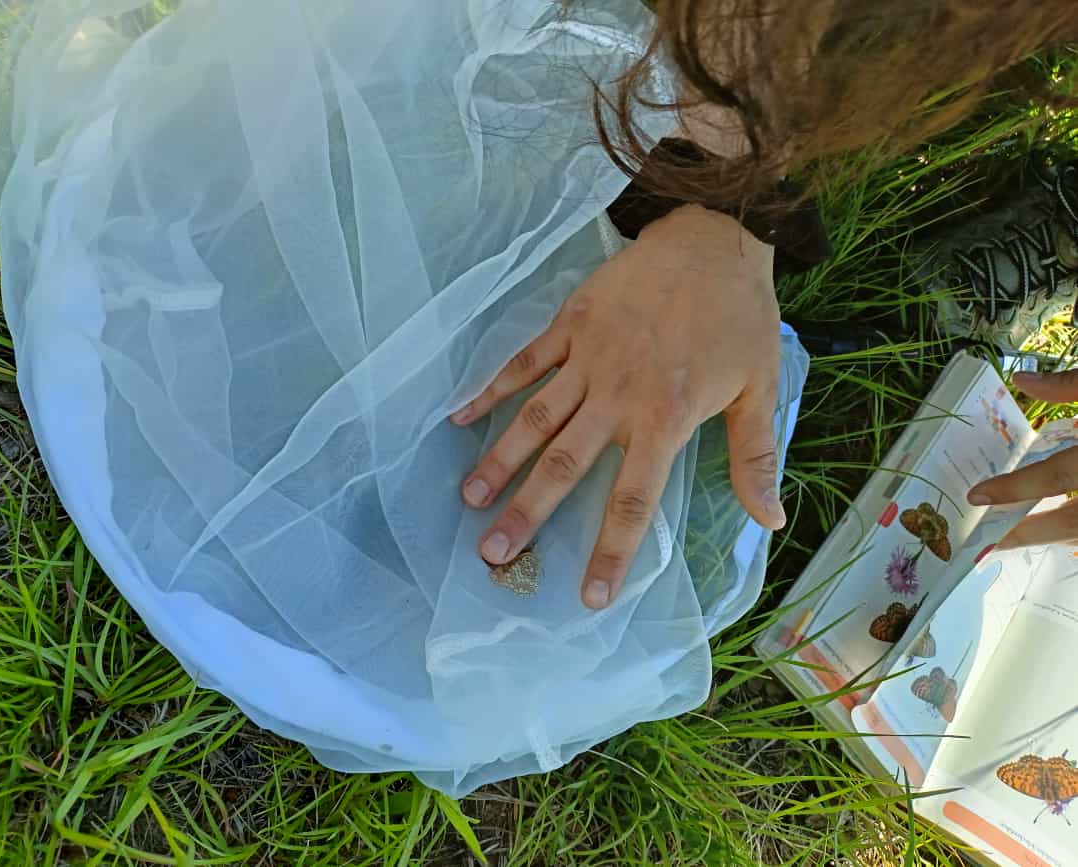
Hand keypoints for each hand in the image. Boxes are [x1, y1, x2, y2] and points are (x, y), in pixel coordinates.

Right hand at [451, 204, 786, 609]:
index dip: (610, 552)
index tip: (587, 595)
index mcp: (665, 419)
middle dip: (528, 514)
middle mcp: (618, 396)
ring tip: (470, 501)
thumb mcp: (760, 389)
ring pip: (535, 419)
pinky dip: (491, 390)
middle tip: (493, 555)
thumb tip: (770, 521)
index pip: (633, 500)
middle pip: (565, 466)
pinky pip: (524, 363)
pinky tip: (461, 418)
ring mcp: (588, 358)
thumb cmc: (739, 317)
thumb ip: (754, 457)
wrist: (715, 236)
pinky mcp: (569, 324)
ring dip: (500, 461)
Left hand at [969, 370, 1077, 549]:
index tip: (976, 497)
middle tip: (989, 541)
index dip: (1016, 488)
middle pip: (1071, 523)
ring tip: (1017, 536)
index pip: (1057, 475)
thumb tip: (1021, 380)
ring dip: (1055, 533)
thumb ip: (1069, 385)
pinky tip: (1055, 523)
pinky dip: (1072, 527)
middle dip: (1029, 533)